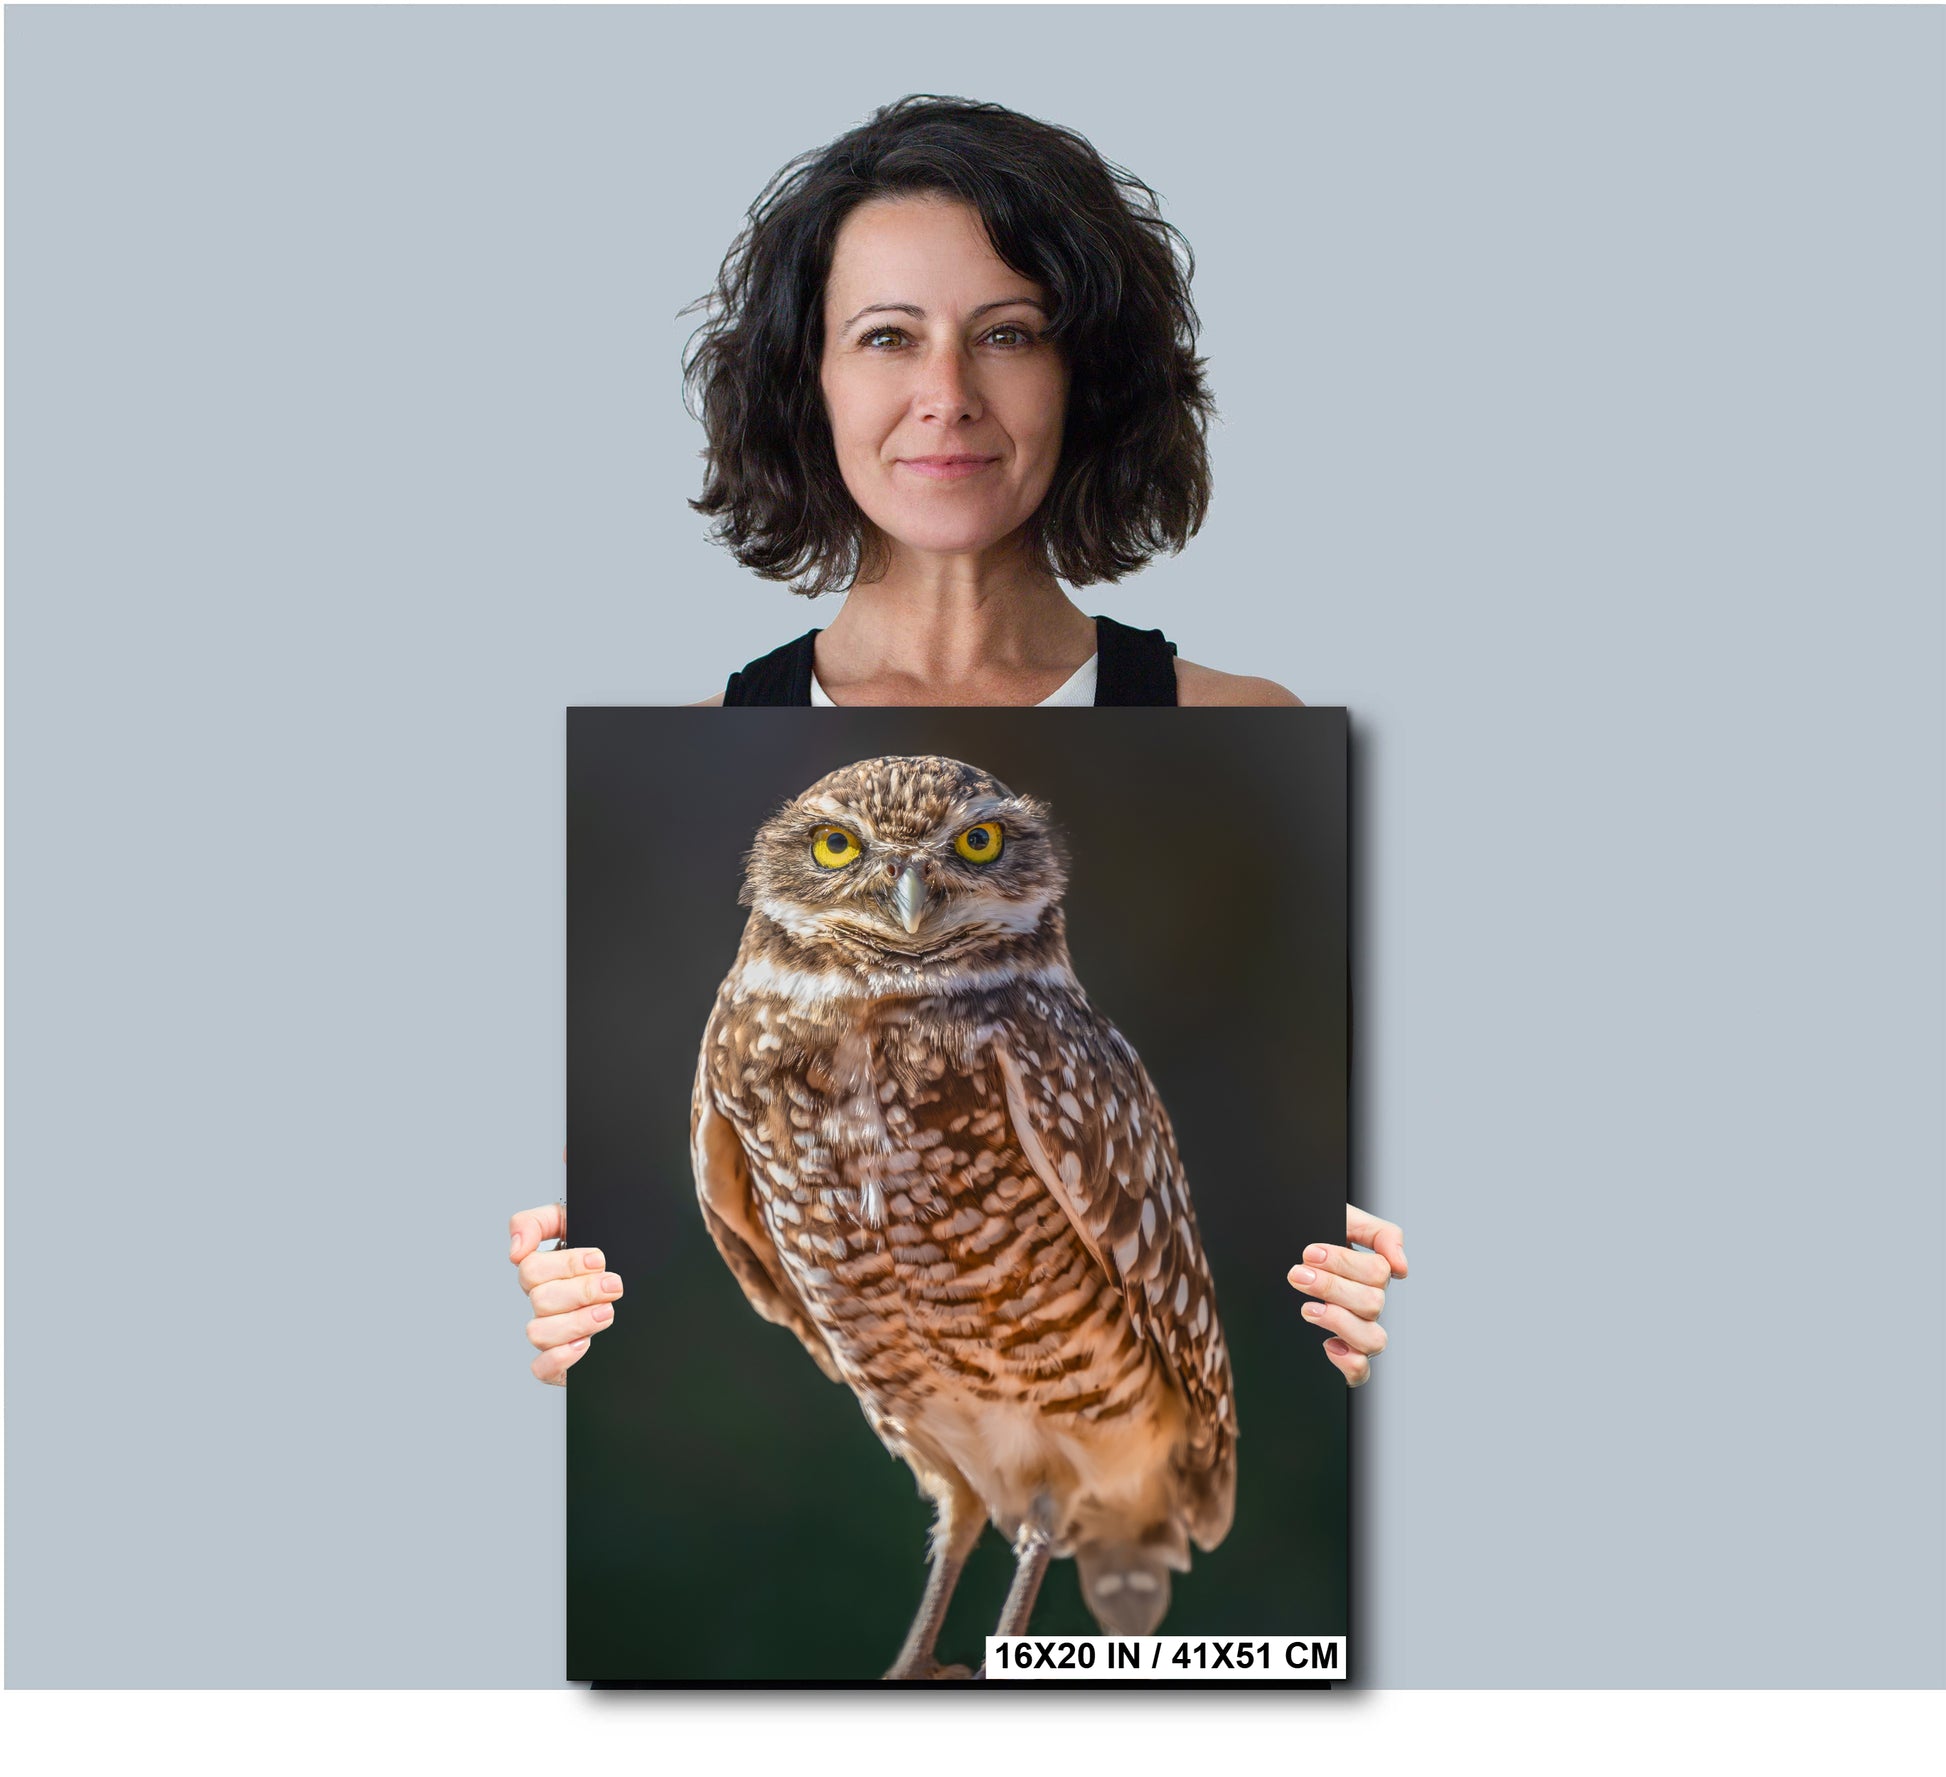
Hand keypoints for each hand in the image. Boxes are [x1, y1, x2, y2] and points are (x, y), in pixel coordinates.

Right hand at [510, 1155, 623, 1385]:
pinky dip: (559, 1359)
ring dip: (575, 1320)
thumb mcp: (614, 1218)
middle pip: (534, 1288)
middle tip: (615, 1283)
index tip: (599, 1254)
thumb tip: (551, 1182)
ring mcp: (553, 1325)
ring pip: (537, 1328)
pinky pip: (540, 1367)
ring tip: (610, 1312)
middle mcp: (547, 1289)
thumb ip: (579, 1196)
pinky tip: (587, 1347)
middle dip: (578, 1285)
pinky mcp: (564, 1361)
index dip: (556, 1251)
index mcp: (555, 1250)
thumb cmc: (636, 1250)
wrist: (669, 1291)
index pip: (527, 1242)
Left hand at [1288, 1202, 1406, 1386]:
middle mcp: (1369, 1303)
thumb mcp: (1342, 1219)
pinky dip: (1349, 1362)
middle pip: (1373, 1303)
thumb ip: (1379, 1233)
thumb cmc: (1311, 1235)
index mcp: (1371, 1272)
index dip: (1345, 1263)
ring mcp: (1357, 1330)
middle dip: (1331, 1287)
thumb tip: (1402, 1267)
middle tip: (1297, 1274)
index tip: (1310, 1253)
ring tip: (1307, 1308)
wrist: (1272, 1250)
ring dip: (1340, 1322)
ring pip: (1374, 1339)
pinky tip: (1327, 1345)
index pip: (1379, 1272)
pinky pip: (1360, 1372)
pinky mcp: (1343, 1354)